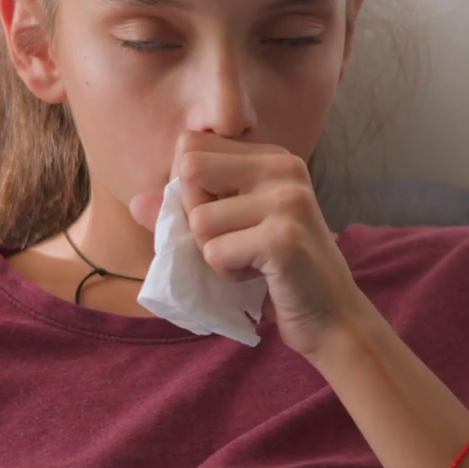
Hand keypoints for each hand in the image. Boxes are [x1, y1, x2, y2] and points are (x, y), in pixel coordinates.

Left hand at [127, 130, 375, 358]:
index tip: (222, 219)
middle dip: (195, 217)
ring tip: (249, 263)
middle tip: (232, 242)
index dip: (188, 189)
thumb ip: (186, 213)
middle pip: (190, 171)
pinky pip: (215, 253)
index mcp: (272, 157)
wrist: (332, 319)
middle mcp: (283, 168)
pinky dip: (226, 275)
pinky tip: (259, 278)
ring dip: (214, 254)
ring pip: (199, 220)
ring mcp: (287, 200)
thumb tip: (136, 203)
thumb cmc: (278, 274)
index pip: (191, 148)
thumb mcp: (232, 232)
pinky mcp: (283, 238)